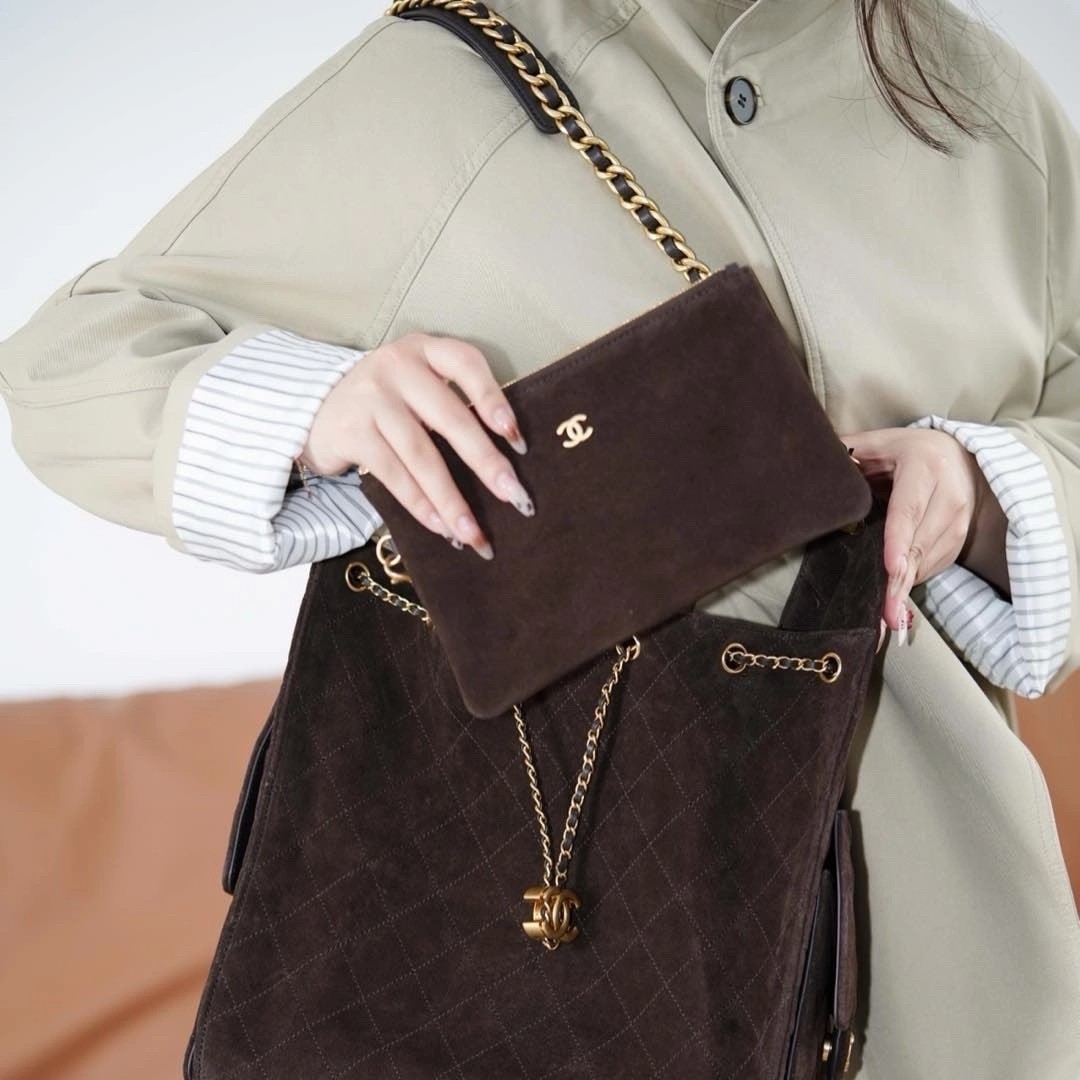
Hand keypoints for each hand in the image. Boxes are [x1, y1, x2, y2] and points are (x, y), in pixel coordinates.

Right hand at [299, 332, 532, 559]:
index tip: (516, 436)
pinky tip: (441, 526)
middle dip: (486, 463)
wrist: (313, 408)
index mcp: (424, 350)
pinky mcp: (352, 433)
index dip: (493, 399)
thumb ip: (452, 404)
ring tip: (474, 533)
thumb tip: (501, 465)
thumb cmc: (384, 402)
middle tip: (514, 496)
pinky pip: (394, 474)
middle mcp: (398, 368)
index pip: (466, 364)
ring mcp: (372, 399)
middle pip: (451, 419)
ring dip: (452, 500)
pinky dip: (420, 504)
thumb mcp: (417, 384)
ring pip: (422, 455)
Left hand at [841, 427, 1008, 643]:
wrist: (960, 455)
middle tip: (884, 615)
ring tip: (888, 616)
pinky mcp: (961, 536)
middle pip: (920, 543)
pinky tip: (898, 595)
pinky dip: (915, 579)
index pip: (908, 509)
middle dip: (900, 581)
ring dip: (907, 587)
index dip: (899, 540)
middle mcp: (949, 494)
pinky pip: (936, 564)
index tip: (891, 568)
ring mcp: (959, 518)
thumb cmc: (908, 451)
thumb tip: (814, 456)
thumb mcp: (880, 443)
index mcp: (924, 466)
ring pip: (930, 558)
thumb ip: (849, 450)